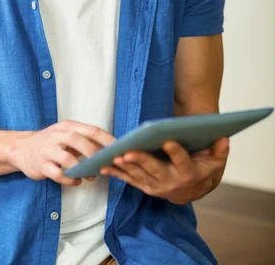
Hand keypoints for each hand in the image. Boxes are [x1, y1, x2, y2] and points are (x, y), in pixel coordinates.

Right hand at [11, 119, 115, 186]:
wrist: (21, 148)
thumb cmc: (50, 142)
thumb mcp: (65, 134)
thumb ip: (84, 140)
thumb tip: (108, 150)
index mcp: (67, 126)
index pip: (91, 130)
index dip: (107, 140)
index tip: (120, 149)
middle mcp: (57, 135)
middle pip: (79, 141)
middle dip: (95, 153)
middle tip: (106, 164)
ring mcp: (48, 150)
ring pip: (68, 159)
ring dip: (83, 169)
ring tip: (92, 176)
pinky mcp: (41, 165)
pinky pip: (59, 174)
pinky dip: (70, 180)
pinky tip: (77, 181)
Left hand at [100, 137, 229, 202]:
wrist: (193, 190)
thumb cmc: (203, 169)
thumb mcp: (215, 160)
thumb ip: (219, 150)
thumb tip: (223, 138)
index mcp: (188, 174)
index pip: (182, 162)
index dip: (175, 152)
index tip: (168, 141)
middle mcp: (171, 183)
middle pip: (154, 170)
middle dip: (141, 160)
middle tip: (128, 151)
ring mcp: (156, 187)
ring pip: (139, 176)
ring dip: (125, 167)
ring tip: (114, 157)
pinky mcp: (144, 186)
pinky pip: (129, 180)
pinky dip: (116, 174)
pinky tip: (103, 167)